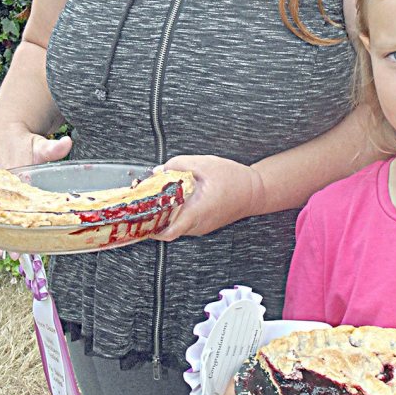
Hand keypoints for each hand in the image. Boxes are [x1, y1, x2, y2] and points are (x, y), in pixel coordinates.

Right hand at [0, 124, 71, 255]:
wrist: (0, 131)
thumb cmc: (25, 141)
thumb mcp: (40, 144)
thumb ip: (54, 148)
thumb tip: (68, 142)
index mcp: (14, 171)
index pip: (19, 199)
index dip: (22, 217)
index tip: (25, 232)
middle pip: (3, 211)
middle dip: (8, 233)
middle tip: (15, 255)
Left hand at [150, 154, 264, 239]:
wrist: (255, 191)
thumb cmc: (234, 179)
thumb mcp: (205, 164)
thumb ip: (179, 164)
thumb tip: (159, 170)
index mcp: (198, 211)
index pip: (169, 231)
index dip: (151, 227)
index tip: (140, 218)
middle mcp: (198, 224)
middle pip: (168, 228)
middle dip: (155, 216)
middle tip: (145, 202)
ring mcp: (201, 227)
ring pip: (176, 226)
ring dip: (166, 214)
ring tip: (160, 198)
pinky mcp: (204, 225)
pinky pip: (184, 223)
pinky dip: (177, 214)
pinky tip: (176, 200)